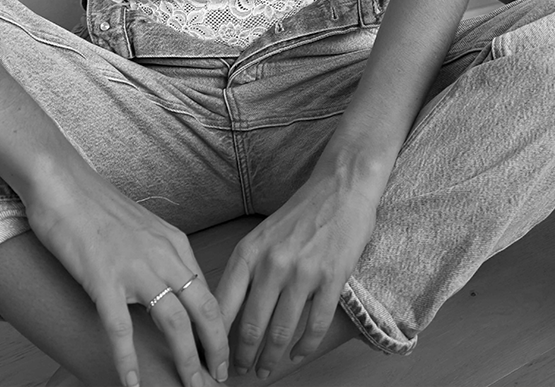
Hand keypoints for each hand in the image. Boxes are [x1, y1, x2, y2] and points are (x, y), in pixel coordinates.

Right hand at [25, 167, 228, 386]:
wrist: (61, 182)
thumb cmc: (95, 205)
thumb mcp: (141, 228)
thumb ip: (159, 255)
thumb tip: (169, 287)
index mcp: (174, 243)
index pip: (208, 292)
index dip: (218, 327)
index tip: (222, 352)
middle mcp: (163, 255)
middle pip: (203, 310)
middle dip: (216, 349)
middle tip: (220, 378)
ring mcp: (134, 268)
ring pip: (174, 324)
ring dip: (187, 361)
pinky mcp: (103, 279)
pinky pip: (121, 329)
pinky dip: (128, 360)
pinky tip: (131, 384)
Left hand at [216, 162, 379, 379]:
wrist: (341, 186)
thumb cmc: (300, 212)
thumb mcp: (261, 236)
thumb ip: (246, 270)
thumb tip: (228, 312)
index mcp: (249, 252)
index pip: (223, 305)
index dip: (215, 338)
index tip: (212, 357)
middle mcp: (272, 263)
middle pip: (251, 325)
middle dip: (243, 357)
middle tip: (240, 372)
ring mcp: (303, 272)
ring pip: (281, 330)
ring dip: (271, 357)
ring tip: (266, 370)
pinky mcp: (332, 277)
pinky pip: (316, 324)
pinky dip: (305, 346)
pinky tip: (298, 354)